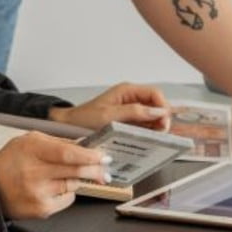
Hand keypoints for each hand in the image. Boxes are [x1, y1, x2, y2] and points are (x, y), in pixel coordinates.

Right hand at [0, 132, 110, 219]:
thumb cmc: (12, 162)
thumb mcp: (30, 141)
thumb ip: (57, 142)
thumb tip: (85, 146)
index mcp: (32, 150)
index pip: (67, 154)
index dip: (89, 156)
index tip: (102, 156)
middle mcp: (34, 172)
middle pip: (75, 171)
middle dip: (94, 169)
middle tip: (104, 167)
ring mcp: (38, 193)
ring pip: (74, 185)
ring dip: (78, 179)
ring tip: (66, 174)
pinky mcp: (42, 209)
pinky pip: (68, 199)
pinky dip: (67, 193)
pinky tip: (54, 188)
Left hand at [50, 82, 171, 133]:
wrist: (68, 128)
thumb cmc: (83, 119)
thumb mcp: (109, 116)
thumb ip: (134, 112)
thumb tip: (157, 112)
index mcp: (127, 91)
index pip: (155, 94)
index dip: (163, 107)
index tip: (164, 122)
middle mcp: (131, 99)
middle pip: (156, 105)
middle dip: (161, 118)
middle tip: (160, 133)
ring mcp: (130, 111)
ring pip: (152, 117)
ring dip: (155, 127)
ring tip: (153, 138)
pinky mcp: (127, 123)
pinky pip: (143, 126)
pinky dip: (147, 132)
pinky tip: (146, 140)